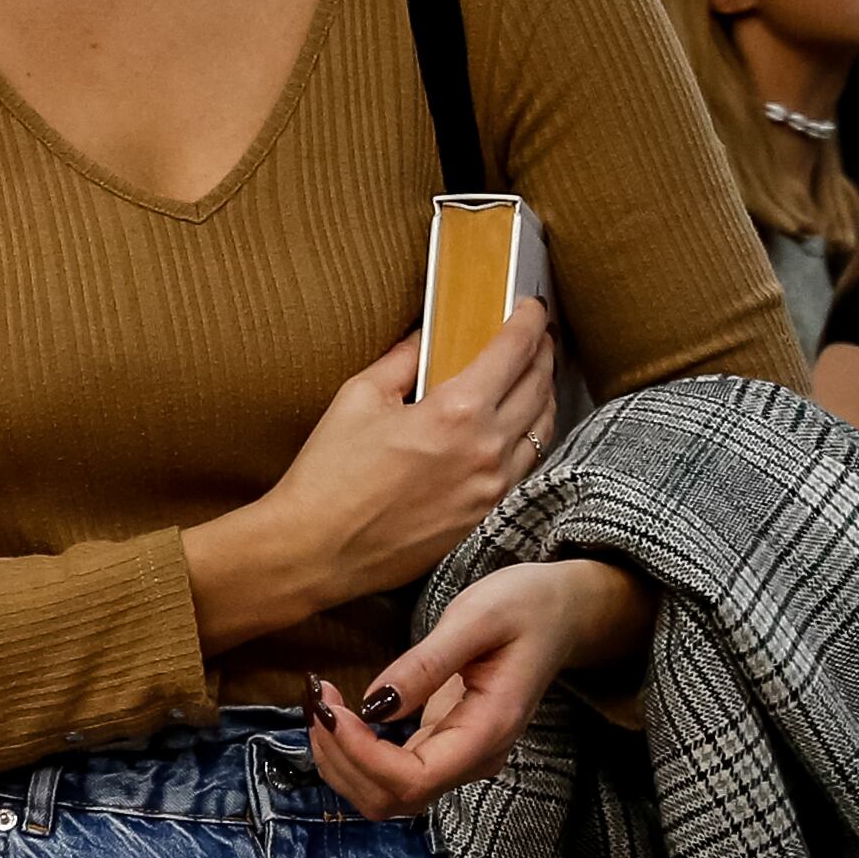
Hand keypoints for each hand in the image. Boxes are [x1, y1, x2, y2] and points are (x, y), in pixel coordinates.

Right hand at [196, 305, 558, 639]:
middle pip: (538, 386)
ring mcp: (490, 487)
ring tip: (533, 376)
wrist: (315, 550)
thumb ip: (403, 361)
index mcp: (456, 412)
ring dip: (543, 394)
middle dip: (542, 352)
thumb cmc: (327, 477)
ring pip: (542, 428)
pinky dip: (530, 435)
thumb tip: (426, 339)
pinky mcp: (483, 515)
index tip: (532, 307)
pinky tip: (517, 425)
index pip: (514, 351)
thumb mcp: (357, 398)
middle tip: (537, 335)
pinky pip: (525, 464)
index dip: (530, 321)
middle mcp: (486, 449)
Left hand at [304, 555, 649, 816]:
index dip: (361, 756)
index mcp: (488, 732)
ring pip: (383, 794)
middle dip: (341, 759)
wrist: (560, 612)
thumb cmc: (526, 606)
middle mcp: (474, 758)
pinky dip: (352, 752)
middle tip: (318, 701)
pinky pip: (388, 773)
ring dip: (340, 761)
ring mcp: (458, 758)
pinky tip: (338, 714)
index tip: (332, 709)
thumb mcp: (477, 617)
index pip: (412, 780)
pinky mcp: (443, 747)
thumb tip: (374, 706)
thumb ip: (427, 664)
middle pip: (390, 798)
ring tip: (322, 705)